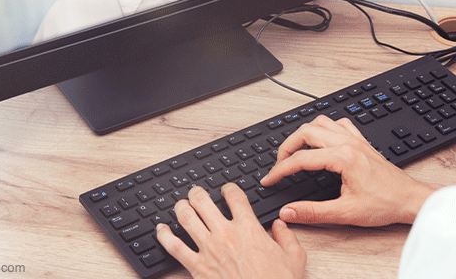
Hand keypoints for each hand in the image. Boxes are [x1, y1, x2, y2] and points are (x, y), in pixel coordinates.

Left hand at [156, 184, 305, 278]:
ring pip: (186, 218)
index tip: (227, 190)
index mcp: (248, 228)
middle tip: (196, 192)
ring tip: (181, 204)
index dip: (229, 188)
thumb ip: (287, 236)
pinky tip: (161, 229)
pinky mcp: (197, 267)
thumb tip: (281, 225)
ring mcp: (208, 250)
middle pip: (203, 201)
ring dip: (181, 207)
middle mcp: (225, 234)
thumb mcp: (294, 257)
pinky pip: (174, 247)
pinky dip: (164, 235)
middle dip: (197, 193)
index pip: (234, 196)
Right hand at [261, 115, 438, 226]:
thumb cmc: (385, 204)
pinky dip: (324, 129)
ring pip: (321, 122)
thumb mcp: (346, 213)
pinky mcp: (362, 142)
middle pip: (306, 131)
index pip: (301, 159)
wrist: (409, 199)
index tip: (270, 180)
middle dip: (287, 147)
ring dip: (304, 134)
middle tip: (279, 165)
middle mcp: (349, 143)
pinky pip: (339, 124)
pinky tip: (321, 141)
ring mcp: (356, 140)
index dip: (280, 170)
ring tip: (295, 151)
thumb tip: (289, 212)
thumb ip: (313, 212)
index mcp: (343, 158)